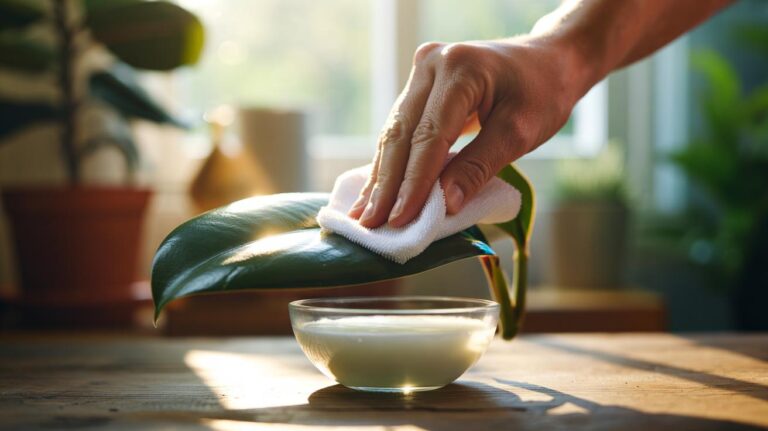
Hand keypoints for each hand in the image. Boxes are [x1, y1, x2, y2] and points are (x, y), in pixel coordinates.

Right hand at [348, 37, 580, 227]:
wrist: (549, 60)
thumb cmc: (543, 93)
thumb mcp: (520, 132)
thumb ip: (479, 166)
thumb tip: (444, 204)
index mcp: (459, 68)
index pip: (429, 135)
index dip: (413, 182)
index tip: (399, 219)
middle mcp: (431, 63)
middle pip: (402, 133)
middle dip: (387, 184)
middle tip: (370, 224)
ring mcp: (422, 72)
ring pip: (395, 132)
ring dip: (382, 176)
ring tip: (364, 215)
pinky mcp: (420, 86)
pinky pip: (402, 128)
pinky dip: (392, 162)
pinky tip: (376, 190)